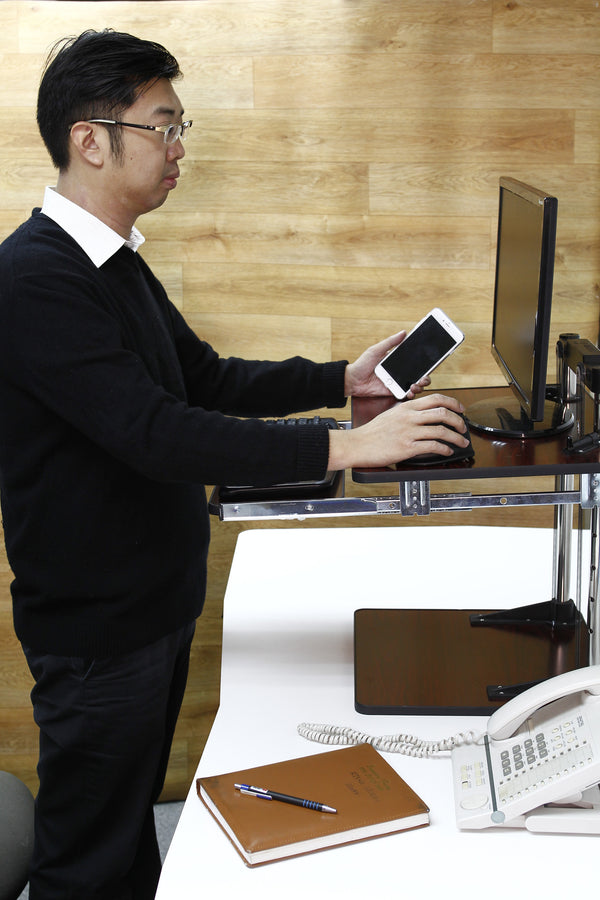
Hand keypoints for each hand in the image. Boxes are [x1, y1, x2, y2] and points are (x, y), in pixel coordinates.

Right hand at [328, 393, 468, 469]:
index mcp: (406, 407)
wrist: (357, 444)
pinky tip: (447, 451)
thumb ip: (408, 413)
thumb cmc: (372, 432)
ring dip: (456, 437)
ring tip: (461, 441)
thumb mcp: (391, 414)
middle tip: (463, 427)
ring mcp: (409, 432)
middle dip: (459, 421)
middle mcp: (409, 417)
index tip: (460, 410)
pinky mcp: (407, 447)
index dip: (453, 403)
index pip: (436, 399)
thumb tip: (424, 415)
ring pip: (441, 430)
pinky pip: (432, 446)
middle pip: (443, 412)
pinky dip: (444, 448)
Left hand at [344, 331, 430, 398]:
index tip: (434, 359)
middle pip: (420, 375)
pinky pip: (405, 394)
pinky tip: (410, 392)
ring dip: (420, 386)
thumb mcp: (376, 350)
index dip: (427, 361)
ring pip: (415, 385)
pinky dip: (411, 394)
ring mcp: (397, 383)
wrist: (352, 380)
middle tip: (424, 377)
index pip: (416, 360)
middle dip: (426, 377)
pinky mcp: (393, 392)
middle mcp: (400, 372)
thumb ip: (390, 342)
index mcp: (399, 361)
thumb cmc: (362, 364)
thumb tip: (404, 332)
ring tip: (416, 384)